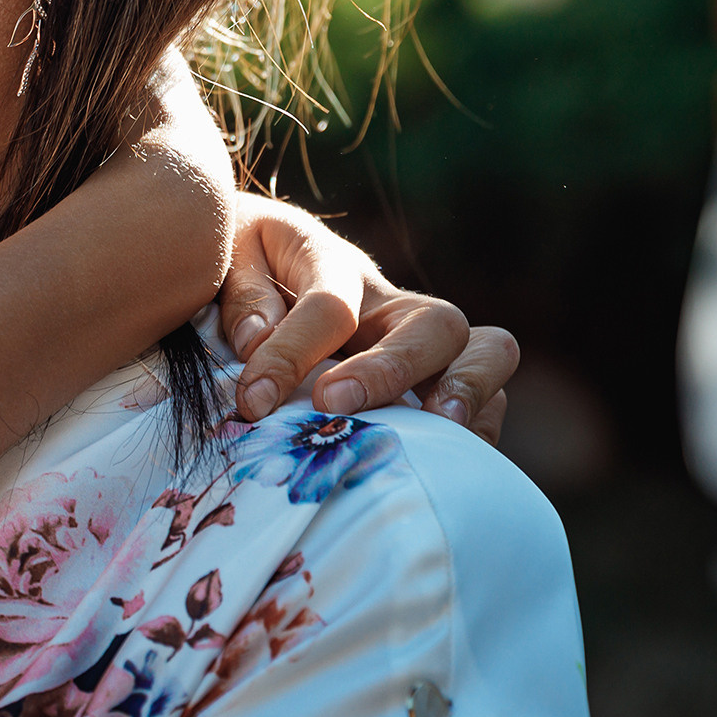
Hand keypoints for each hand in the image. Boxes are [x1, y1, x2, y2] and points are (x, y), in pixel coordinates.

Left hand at [220, 197, 517, 442]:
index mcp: (330, 260)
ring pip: (488, 349)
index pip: (329, 304)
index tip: (254, 400)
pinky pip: (491, 398)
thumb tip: (257, 342)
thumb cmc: (239, 263)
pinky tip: (442, 458)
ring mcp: (424, 342)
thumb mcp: (226, 257)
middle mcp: (390, 302)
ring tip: (436, 429)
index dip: (291, 354)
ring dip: (467, 390)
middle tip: (334, 404)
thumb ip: (242, 295)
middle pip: (435, 322)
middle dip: (391, 369)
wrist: (257, 258)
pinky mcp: (440, 379)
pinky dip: (478, 426)